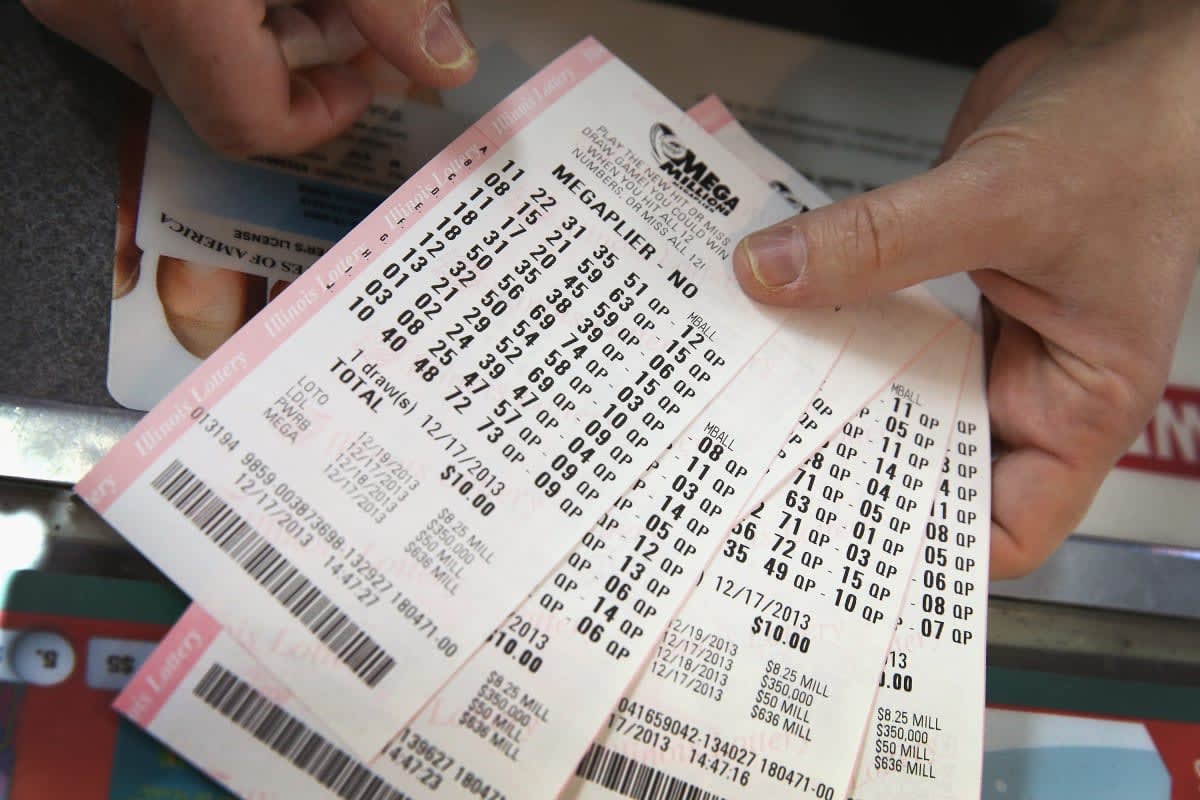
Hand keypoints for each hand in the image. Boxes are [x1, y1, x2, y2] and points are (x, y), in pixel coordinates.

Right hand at [22, 0, 476, 155]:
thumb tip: (446, 61)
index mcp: (168, 5)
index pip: (252, 124)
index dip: (322, 117)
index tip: (363, 80)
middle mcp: (94, 7)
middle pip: (217, 96)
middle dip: (290, 68)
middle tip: (338, 12)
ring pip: (172, 57)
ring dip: (244, 33)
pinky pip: (132, 17)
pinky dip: (198, 10)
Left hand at [732, 0, 1198, 577]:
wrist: (1128, 57)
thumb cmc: (1131, 136)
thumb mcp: (1003, 199)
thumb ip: (882, 242)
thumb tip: (774, 275)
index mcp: (1079, 404)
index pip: (1007, 530)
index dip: (932, 557)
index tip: (843, 556)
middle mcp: (1027, 384)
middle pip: (929, 465)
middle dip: (855, 471)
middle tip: (762, 480)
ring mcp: (982, 340)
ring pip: (893, 394)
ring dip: (829, 392)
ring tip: (747, 410)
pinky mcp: (944, 291)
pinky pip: (878, 327)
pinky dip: (832, 327)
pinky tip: (774, 325)